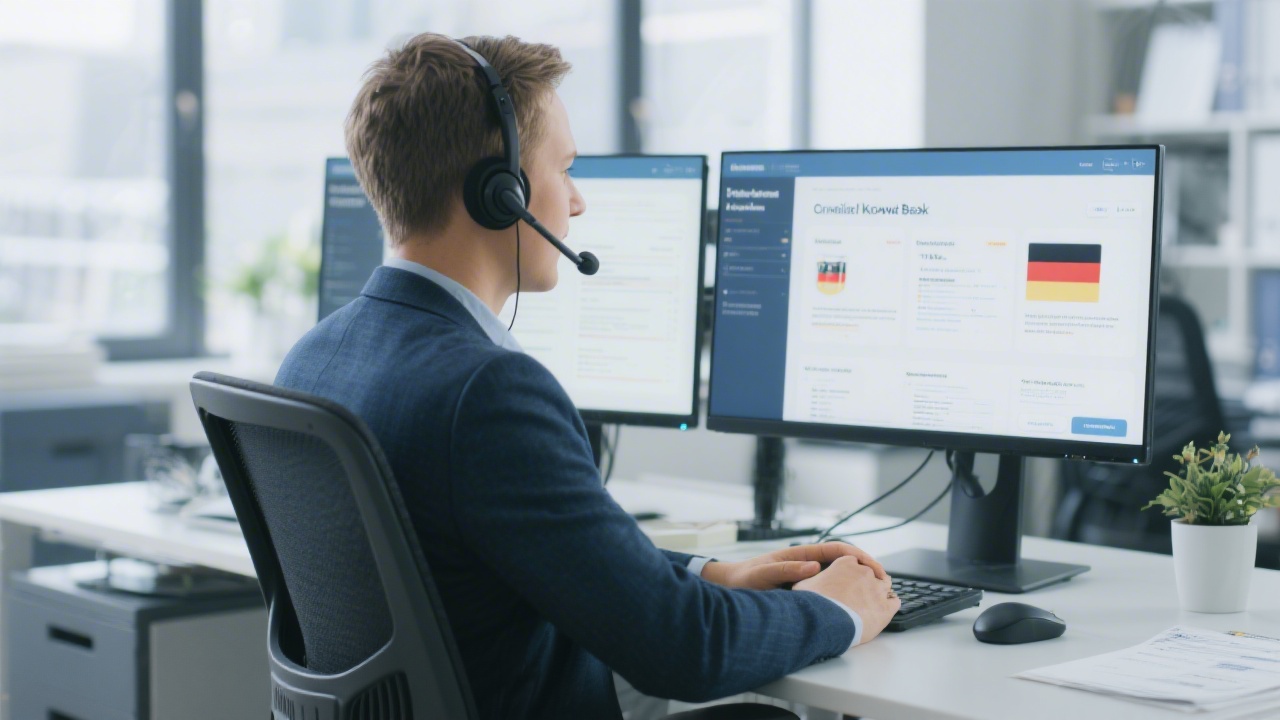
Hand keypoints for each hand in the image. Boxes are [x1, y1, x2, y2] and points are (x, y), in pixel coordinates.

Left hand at [701, 541, 887, 590]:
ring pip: (840, 575)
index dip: (859, 556)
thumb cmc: (744, 579)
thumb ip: (786, 570)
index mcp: (802, 554)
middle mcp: (807, 563)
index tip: (874, 567)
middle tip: (885, 583)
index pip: (838, 549)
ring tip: (877, 594)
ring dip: (859, 581)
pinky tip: (854, 605)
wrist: (730, 586)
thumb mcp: (763, 575)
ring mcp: (808, 575)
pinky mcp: (805, 589)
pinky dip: (845, 593)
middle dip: (866, 568)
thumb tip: (814, 566)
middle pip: (845, 561)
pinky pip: (831, 588)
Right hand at [793, 556, 899, 644]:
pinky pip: (895, 601)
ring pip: (886, 584)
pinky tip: (883, 609)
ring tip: (871, 601)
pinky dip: (890, 604)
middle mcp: (865, 572)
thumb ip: (809, 578)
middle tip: (858, 593)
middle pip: (871, 572)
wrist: (825, 621)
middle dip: (866, 581)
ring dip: (880, 590)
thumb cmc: (813, 603)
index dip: (851, 571)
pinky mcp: (886, 608)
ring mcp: (877, 589)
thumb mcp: (803, 585)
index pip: (854, 561)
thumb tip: (804, 579)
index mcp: (846, 563)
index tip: (847, 579)